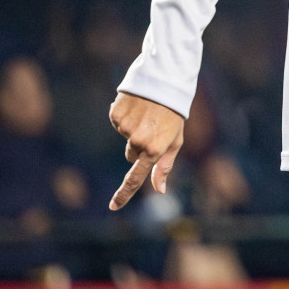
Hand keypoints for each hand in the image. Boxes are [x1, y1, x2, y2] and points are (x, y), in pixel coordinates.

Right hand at [108, 91, 184, 209]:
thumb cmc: (173, 115)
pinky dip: (125, 116)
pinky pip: (117, 122)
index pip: (135, 178)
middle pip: (131, 155)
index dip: (124, 194)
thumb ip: (164, 166)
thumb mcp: (174, 141)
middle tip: (152, 127)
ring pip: (124, 137)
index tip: (113, 206)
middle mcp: (138, 141)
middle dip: (139, 145)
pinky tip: (137, 106)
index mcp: (154, 149)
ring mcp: (126, 128)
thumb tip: (160, 190)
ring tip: (147, 113)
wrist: (165, 82)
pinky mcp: (116, 115)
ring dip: (133, 128)